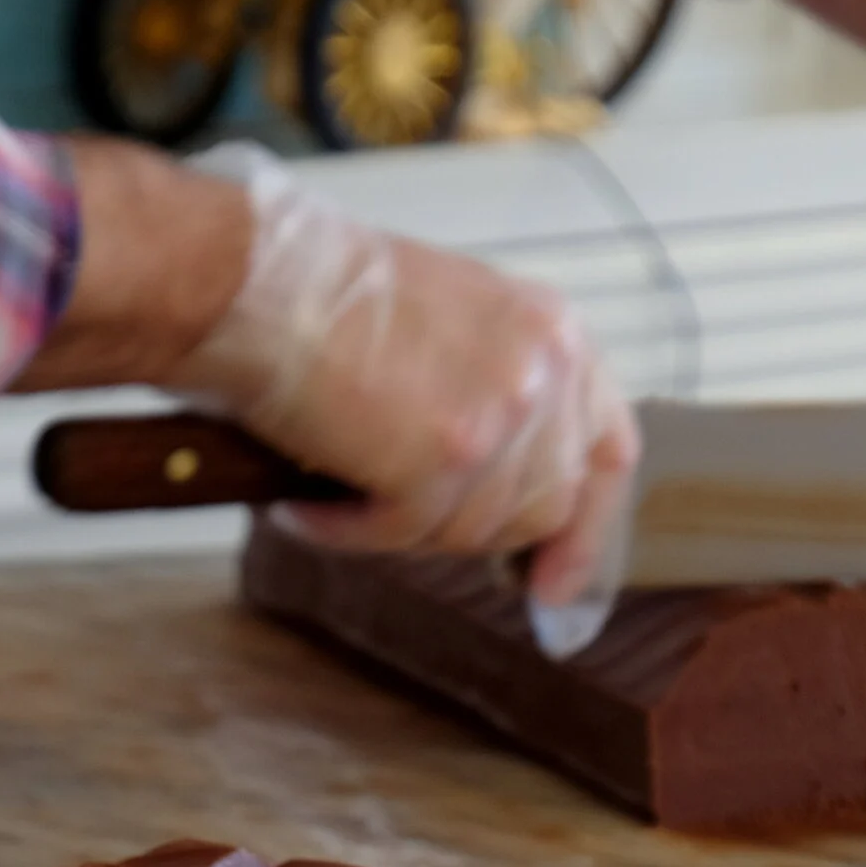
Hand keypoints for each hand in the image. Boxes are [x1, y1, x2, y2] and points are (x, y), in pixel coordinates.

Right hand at [163, 146, 638, 613]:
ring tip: (331, 492)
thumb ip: (500, 388)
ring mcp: (498, 417)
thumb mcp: (454, 320)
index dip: (588, 530)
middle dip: (472, 533)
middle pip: (542, 509)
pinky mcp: (443, 460)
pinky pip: (404, 536)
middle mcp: (542, 372)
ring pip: (472, 532)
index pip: (607, 451)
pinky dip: (347, 532)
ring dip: (398, 529)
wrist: (259, 283)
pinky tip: (307, 506)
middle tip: (400, 522)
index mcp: (552, 332)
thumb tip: (504, 483)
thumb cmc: (326, 294)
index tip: (555, 583)